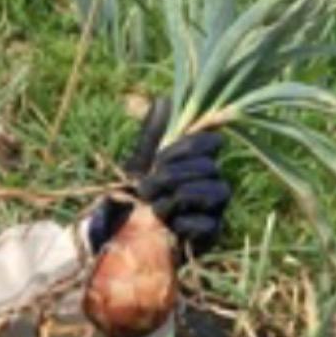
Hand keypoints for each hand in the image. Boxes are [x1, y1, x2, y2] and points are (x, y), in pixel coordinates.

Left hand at [88, 98, 230, 256]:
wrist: (119, 237)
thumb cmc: (131, 197)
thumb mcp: (137, 162)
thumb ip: (152, 134)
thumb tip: (164, 99)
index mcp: (196, 160)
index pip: (212, 140)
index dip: (187, 147)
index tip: (158, 160)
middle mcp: (212, 181)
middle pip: (211, 166)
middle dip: (173, 175)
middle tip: (145, 188)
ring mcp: (216, 209)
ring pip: (216, 191)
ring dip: (179, 197)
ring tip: (154, 208)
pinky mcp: (212, 236)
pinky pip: (210, 223)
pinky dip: (185, 223)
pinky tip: (168, 227)